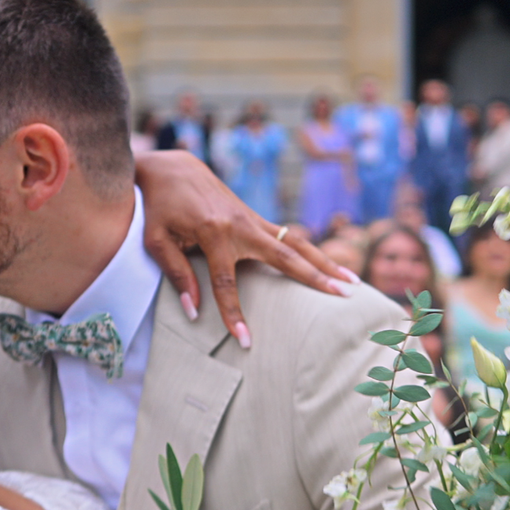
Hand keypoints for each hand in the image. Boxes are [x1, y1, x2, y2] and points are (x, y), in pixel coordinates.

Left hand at [135, 151, 355, 345]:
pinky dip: (312, 253)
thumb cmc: (160, 206)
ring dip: (326, 263)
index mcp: (214, 234)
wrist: (173, 168)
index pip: (226, 284)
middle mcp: (242, 225)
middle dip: (316, 279)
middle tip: (344, 297)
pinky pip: (291, 238)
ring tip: (353, 283)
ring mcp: (254, 220)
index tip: (245, 341)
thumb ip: (177, 275)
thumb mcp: (157, 240)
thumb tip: (193, 312)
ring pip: (298, 244)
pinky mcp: (257, 218)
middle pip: (287, 258)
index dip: (234, 314)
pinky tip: (330, 268)